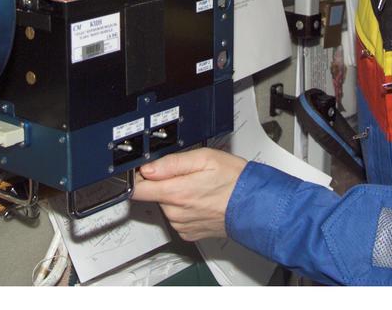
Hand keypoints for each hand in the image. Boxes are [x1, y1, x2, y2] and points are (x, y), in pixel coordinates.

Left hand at [130, 148, 246, 241]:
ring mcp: (182, 224)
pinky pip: (177, 218)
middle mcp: (176, 212)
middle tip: (185, 174)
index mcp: (176, 192)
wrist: (254, 205)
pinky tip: (200, 200)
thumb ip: (172, 162)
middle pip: (153, 195)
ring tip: (197, 187)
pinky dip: (184, 209)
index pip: (137, 190)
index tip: (143, 169)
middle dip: (163, 183)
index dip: (137, 177)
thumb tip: (148, 167)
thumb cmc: (234, 180)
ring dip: (175, 195)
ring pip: (166, 206)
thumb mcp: (204, 158)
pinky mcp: (189, 233)